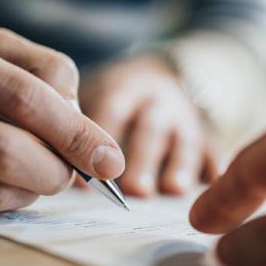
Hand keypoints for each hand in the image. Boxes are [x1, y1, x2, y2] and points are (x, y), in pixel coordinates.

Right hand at [0, 25, 123, 211]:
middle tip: (73, 175)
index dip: (77, 131)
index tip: (110, 158)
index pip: (26, 94)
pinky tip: (1, 181)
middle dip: (58, 170)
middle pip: (8, 150)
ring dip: (34, 190)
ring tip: (37, 173)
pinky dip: (4, 200)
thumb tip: (86, 133)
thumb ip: (44, 76)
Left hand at [81, 54, 216, 195]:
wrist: (164, 76)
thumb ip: (78, 125)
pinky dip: (213, 164)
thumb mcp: (97, 96)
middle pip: (150, 128)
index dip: (98, 138)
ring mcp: (185, 118)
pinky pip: (213, 148)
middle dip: (143, 158)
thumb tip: (52, 168)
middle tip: (133, 189)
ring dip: (179, 164)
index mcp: (125, 88)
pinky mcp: (206, 134)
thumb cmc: (118, 99)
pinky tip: (214, 181)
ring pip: (185, 140)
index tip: (83, 173)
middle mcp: (158, 101)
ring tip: (172, 189)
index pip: (112, 108)